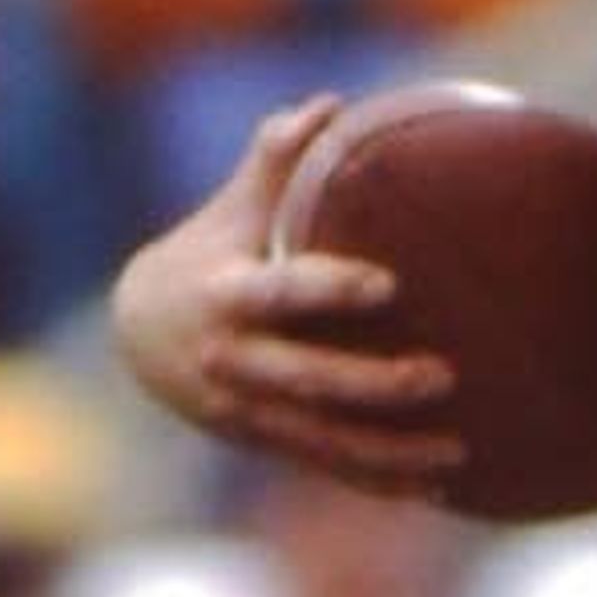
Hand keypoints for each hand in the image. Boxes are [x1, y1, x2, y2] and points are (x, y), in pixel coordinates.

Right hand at [109, 97, 464, 489]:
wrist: (139, 337)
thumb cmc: (208, 254)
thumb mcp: (229, 209)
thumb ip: (275, 160)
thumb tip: (328, 106)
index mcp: (227, 296)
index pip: (283, 293)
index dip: (332, 290)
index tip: (388, 284)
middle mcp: (235, 362)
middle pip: (309, 381)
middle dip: (375, 384)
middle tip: (443, 374)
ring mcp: (249, 412)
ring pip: (325, 441)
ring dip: (392, 452)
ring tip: (457, 453)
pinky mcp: (265, 443)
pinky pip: (327, 468)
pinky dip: (379, 482)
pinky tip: (436, 490)